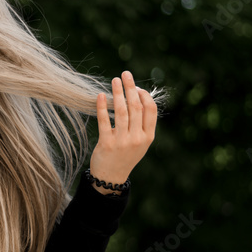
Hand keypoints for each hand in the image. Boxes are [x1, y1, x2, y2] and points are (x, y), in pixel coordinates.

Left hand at [90, 70, 157, 193]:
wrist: (111, 177)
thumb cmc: (125, 155)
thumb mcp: (140, 142)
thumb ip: (141, 123)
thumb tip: (136, 96)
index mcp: (148, 136)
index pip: (151, 110)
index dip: (144, 95)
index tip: (136, 86)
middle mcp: (137, 138)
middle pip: (136, 107)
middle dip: (130, 87)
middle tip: (125, 74)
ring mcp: (122, 141)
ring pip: (121, 111)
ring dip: (118, 93)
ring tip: (114, 80)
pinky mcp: (107, 143)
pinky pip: (104, 121)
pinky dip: (102, 106)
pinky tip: (100, 96)